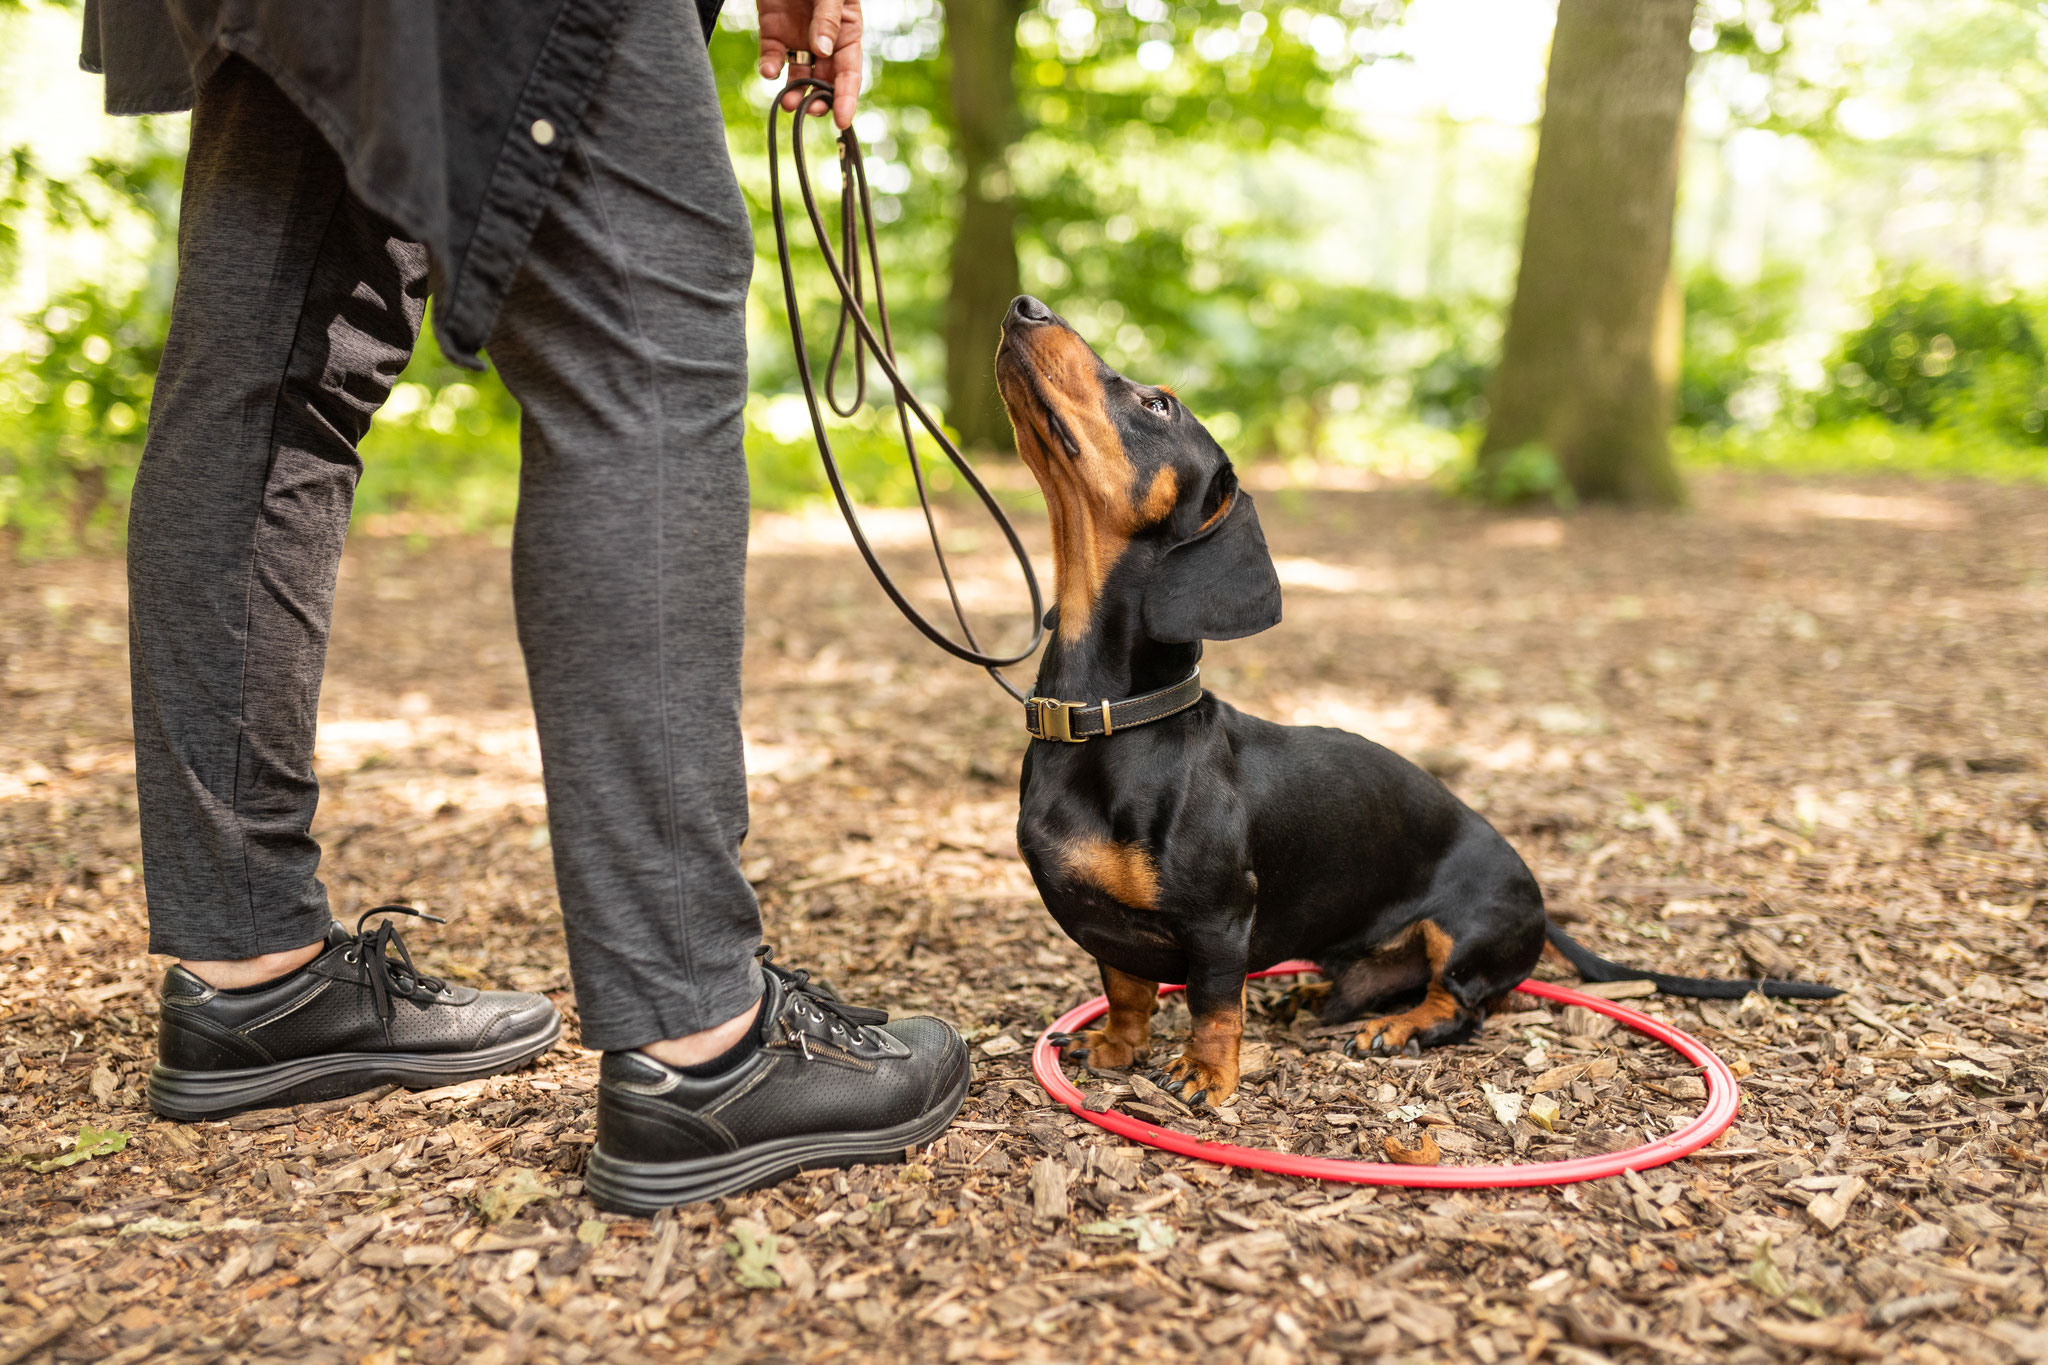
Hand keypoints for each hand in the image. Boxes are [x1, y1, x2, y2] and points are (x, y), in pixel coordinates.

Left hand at [758, 0, 864, 129]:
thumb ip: (828, 19)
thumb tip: (823, 50)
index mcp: (847, 32)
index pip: (849, 72)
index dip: (847, 98)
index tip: (842, 121)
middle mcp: (824, 40)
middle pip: (825, 80)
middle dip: (819, 99)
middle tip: (809, 110)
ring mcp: (798, 37)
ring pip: (798, 74)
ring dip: (794, 91)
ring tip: (788, 104)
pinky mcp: (772, 31)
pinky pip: (772, 56)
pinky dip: (770, 67)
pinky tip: (769, 71)